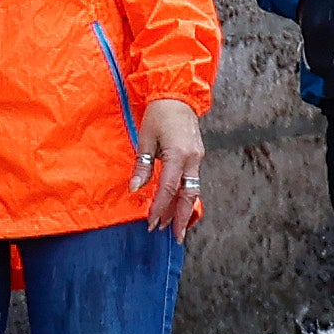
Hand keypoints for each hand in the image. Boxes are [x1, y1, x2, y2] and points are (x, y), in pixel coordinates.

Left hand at [130, 97, 208, 236]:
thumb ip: (142, 165)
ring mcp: (197, 158)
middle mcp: (193, 159)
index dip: (160, 207)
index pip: (169, 188)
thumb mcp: (145, 138)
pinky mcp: (196, 157)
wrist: (177, 96)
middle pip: (188, 195)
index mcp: (179, 154)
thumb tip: (136, 189)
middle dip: (182, 218)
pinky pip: (192, 182)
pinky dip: (185, 197)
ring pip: (192, 191)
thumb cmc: (159, 114)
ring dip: (183, 210)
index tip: (152, 222)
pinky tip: (178, 208)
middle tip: (175, 237)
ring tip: (174, 227)